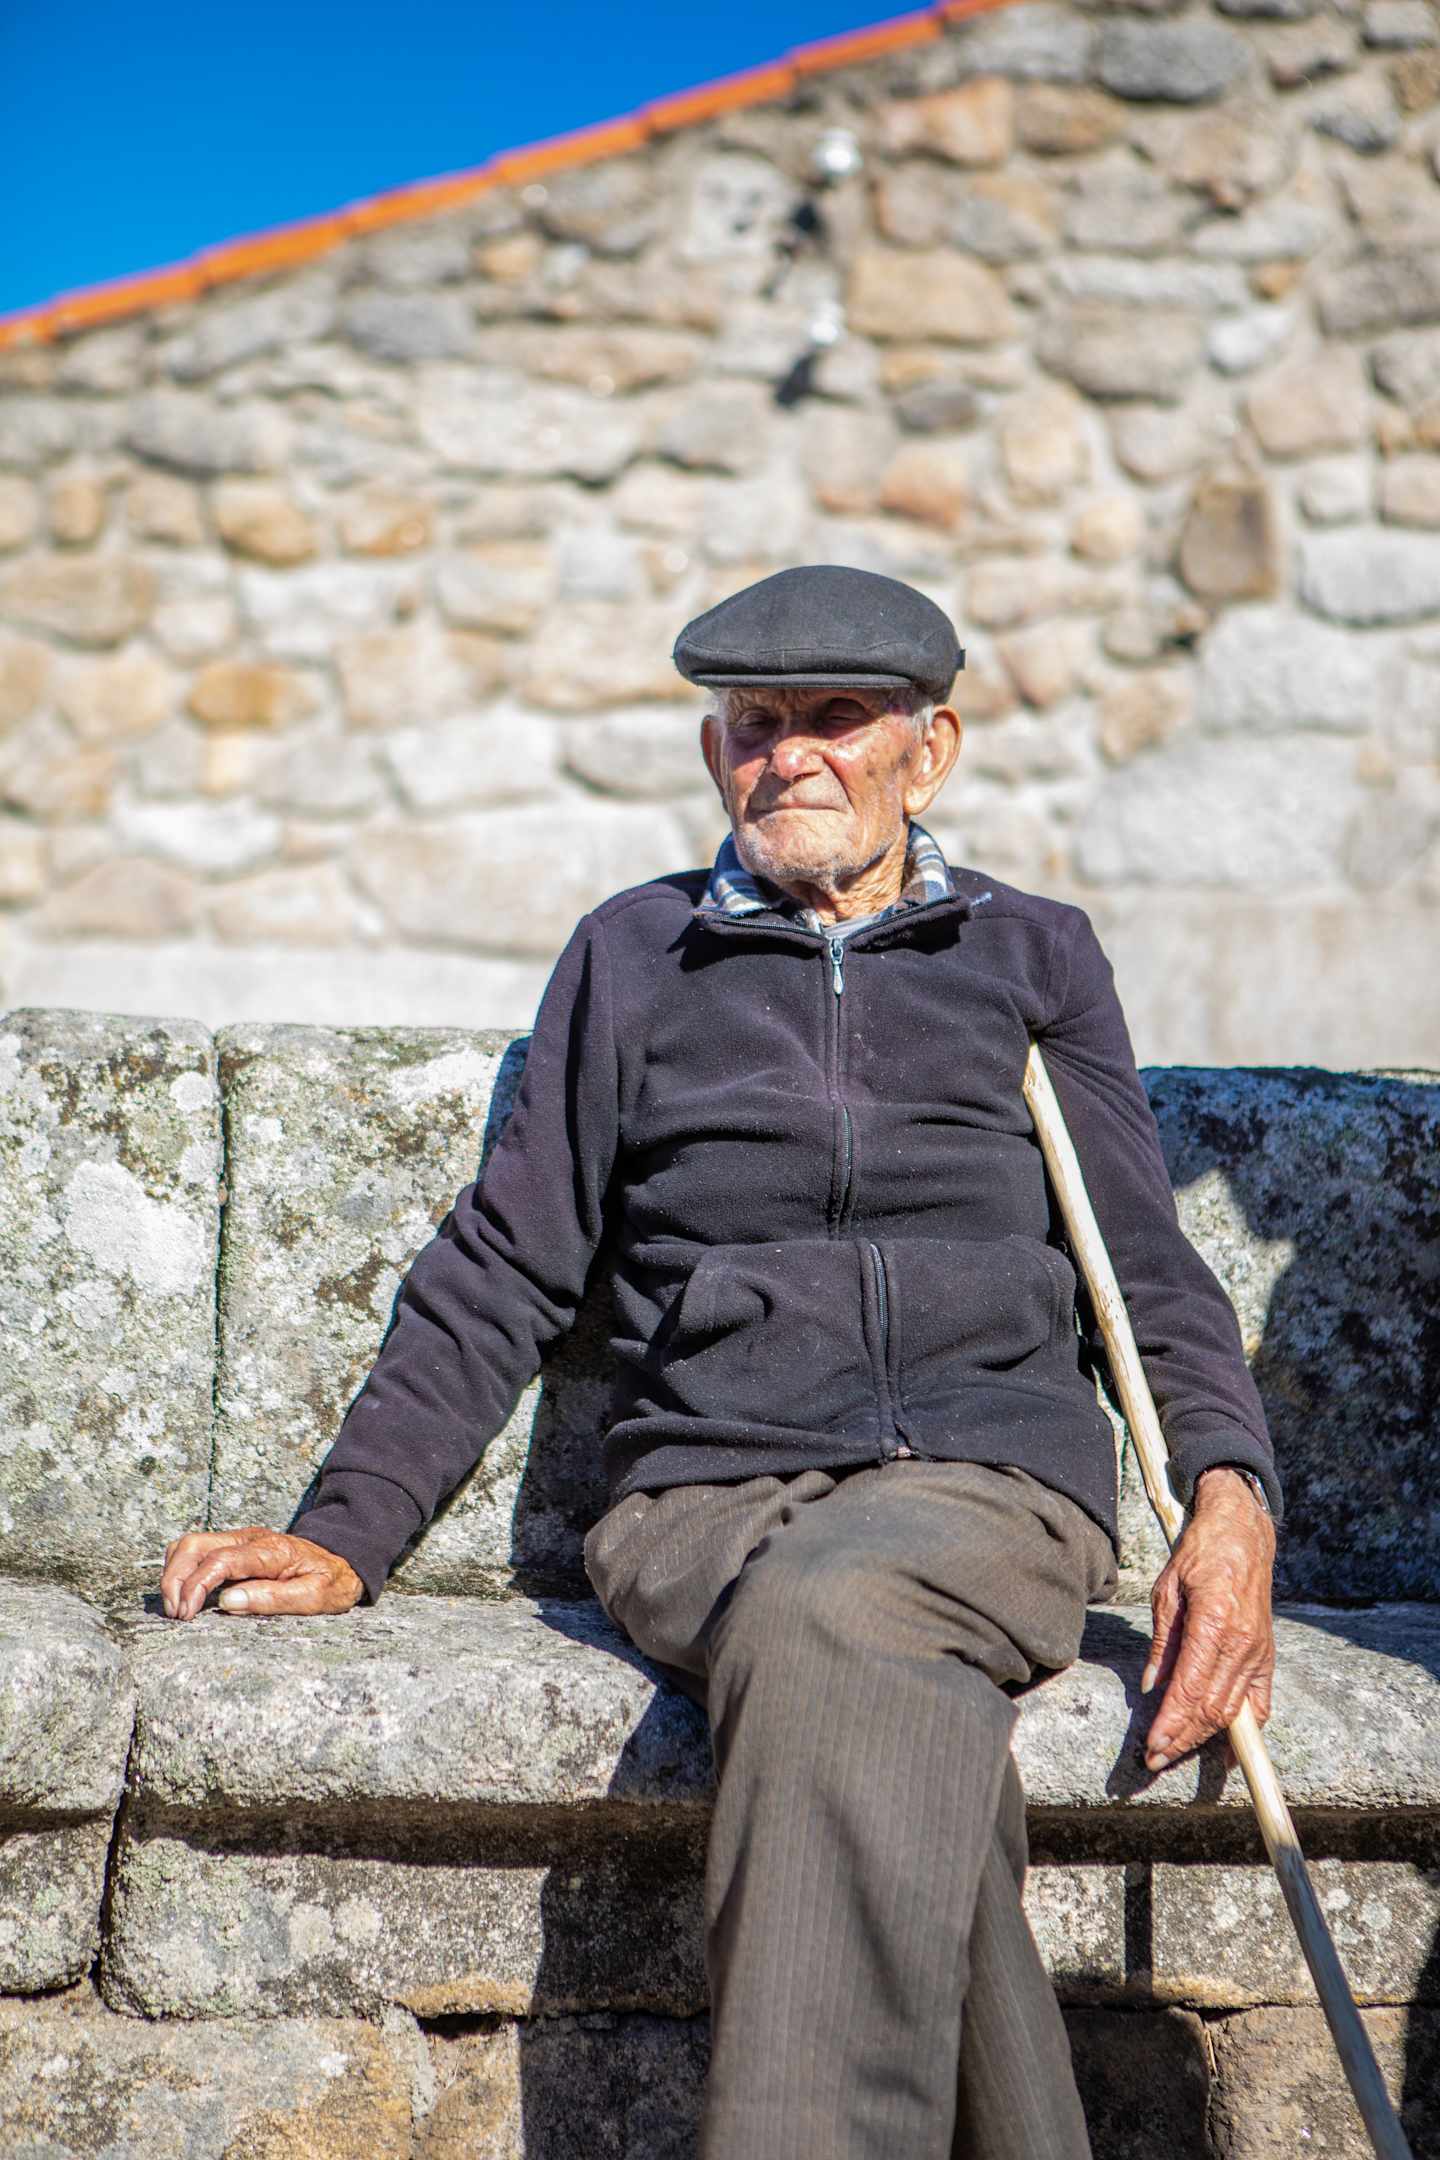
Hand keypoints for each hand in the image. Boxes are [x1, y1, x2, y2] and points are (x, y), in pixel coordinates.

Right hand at [160, 1527, 363, 1620]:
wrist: (342, 1559)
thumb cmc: (330, 1582)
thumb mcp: (314, 1597)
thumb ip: (272, 1599)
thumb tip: (227, 1603)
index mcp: (270, 1551)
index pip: (220, 1560)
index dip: (196, 1586)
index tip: (186, 1614)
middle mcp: (250, 1538)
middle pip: (195, 1545)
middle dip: (175, 1579)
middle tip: (175, 1614)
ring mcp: (240, 1538)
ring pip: (190, 1543)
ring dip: (174, 1573)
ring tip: (176, 1607)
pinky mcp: (234, 1545)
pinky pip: (196, 1548)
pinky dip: (181, 1568)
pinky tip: (184, 1593)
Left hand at [1140, 1468, 1275, 1773]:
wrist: (1242, 1533)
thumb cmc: (1199, 1555)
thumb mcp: (1167, 1590)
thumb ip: (1162, 1643)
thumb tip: (1152, 1688)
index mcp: (1215, 1624)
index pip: (1191, 1690)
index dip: (1170, 1724)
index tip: (1151, 1747)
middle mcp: (1242, 1644)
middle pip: (1212, 1709)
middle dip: (1181, 1739)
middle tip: (1153, 1760)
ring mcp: (1259, 1652)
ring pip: (1233, 1711)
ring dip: (1203, 1738)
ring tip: (1174, 1754)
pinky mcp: (1267, 1656)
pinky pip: (1258, 1703)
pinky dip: (1243, 1730)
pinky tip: (1228, 1751)